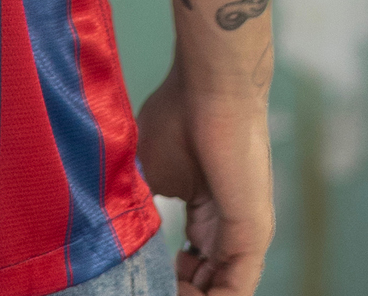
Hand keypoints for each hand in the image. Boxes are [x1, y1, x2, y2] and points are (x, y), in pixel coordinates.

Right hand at [136, 64, 273, 292]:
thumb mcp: (149, 173)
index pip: (190, 266)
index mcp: (204, 216)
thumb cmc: (179, 118)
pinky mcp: (251, 239)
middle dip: (175, 289)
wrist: (212, 91)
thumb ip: (141, 208)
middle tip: (143, 286)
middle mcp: (225, 232)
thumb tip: (116, 234)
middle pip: (204, 283)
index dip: (165, 277)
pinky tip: (175, 291)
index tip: (136, 277)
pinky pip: (233, 292)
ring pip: (219, 292)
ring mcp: (241, 239)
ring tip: (155, 291)